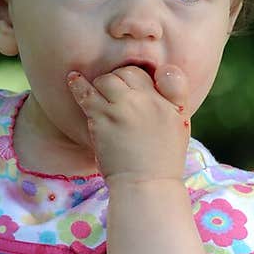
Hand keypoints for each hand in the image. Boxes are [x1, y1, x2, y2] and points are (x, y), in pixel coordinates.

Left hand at [66, 64, 190, 181]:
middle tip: (115, 97)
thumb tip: (162, 69)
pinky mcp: (102, 118)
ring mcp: (123, 108)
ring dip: (101, 86)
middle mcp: (147, 100)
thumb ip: (175, 94)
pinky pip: (86, 93)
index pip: (151, 73)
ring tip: (100, 98)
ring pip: (107, 80)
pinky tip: (73, 78)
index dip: (138, 78)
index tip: (132, 87)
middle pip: (127, 73)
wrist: (146, 184)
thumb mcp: (180, 123)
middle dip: (119, 80)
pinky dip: (78, 84)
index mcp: (169, 101)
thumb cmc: (163, 159)